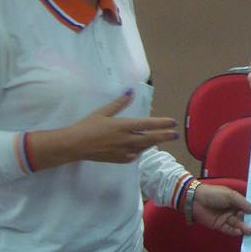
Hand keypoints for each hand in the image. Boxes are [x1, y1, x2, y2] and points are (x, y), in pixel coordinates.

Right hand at [28, 92, 178, 169]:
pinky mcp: (118, 159)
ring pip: (143, 147)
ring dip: (152, 143)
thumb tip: (130, 92)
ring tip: (159, 138)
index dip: (162, 123)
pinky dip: (139, 151)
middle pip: (151, 138)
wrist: (74, 146)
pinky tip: (140, 148)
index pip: (148, 124)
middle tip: (175, 135)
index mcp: (123, 126)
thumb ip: (119, 103)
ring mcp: (123, 151)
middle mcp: (126, 139)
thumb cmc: (87, 126)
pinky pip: (134, 155)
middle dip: (165, 136)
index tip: (173, 122)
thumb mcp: (103, 112)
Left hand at [192, 183, 250, 235]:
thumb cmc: (214, 194)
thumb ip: (243, 203)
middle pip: (243, 216)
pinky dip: (234, 231)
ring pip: (237, 223)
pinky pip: (228, 229)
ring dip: (243, 227)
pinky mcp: (219, 225)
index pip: (247, 206)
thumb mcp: (230, 196)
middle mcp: (232, 209)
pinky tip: (240, 232)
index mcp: (235, 200)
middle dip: (250, 221)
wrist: (195, 199)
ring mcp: (226, 218)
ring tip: (250, 230)